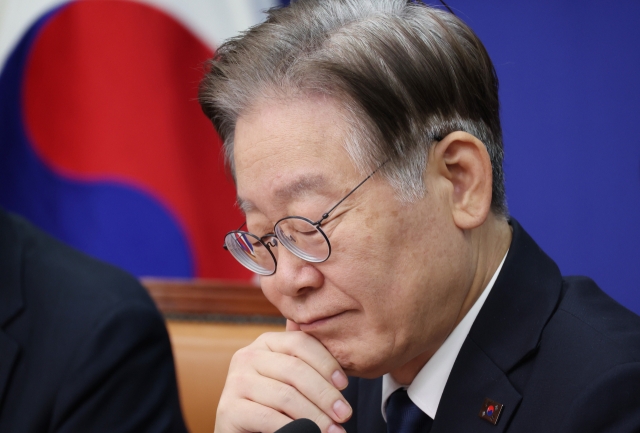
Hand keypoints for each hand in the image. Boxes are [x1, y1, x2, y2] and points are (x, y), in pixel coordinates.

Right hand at [214, 322, 351, 432]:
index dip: (326, 362)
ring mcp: (235, 382)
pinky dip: (295, 428)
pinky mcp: (229, 409)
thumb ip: (309, 364)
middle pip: (295, 369)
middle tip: (344, 414)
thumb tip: (343, 358)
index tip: (344, 385)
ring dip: (315, 416)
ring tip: (334, 431)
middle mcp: (247, 356)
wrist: (245, 432)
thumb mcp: (293, 381)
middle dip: (325, 394)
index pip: (301, 343)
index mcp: (266, 342)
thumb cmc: (276, 405)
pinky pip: (270, 418)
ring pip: (286, 396)